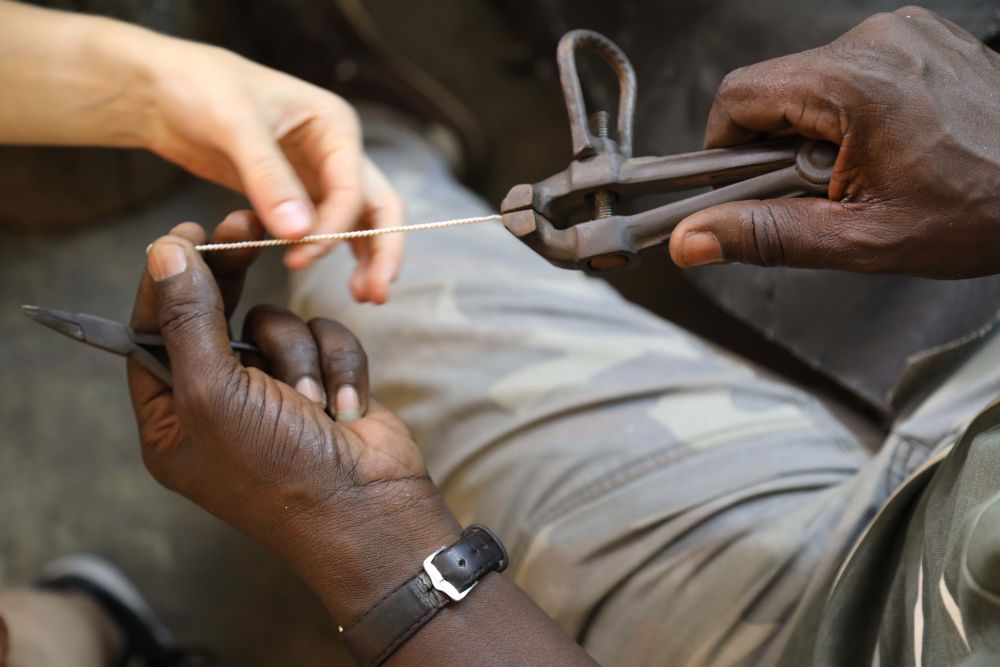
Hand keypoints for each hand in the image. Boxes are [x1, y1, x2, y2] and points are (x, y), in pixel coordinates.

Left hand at [127, 211, 458, 622]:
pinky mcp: (323, 384)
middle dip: (233, 278)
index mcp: (171, 415)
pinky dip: (338, 366)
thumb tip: (163, 252)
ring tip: (310, 403)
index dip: (168, 277)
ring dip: (300, 354)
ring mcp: (274, 393)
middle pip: (215, 314)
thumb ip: (187, 319)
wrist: (370, 511)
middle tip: (245, 226)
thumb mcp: (215, 393)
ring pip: (279, 322)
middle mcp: (218, 401)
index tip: (187, 229)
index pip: (153, 329)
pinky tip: (345, 408)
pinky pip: (324, 337)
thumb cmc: (280, 469)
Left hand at [140, 38, 403, 294]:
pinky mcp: (294, 193)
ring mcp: (318, 174)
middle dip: (381, 249)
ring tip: (363, 295)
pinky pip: (325, 226)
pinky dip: (334, 251)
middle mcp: (335, 150)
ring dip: (367, 256)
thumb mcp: (234, 126)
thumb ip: (268, 179)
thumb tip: (299, 233)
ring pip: (360, 220)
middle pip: (377, 205)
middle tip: (374, 293)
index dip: (334, 227)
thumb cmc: (200, 88)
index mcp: (334, 124)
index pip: (352, 187)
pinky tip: (339, 277)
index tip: (300, 255)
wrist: (162, 89)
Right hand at [669, 7, 999, 277]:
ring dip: (812, 132)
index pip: (739, 97)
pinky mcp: (917, 39)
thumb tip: (694, 239)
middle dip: (775, 147)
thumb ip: (767, 236)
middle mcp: (877, 42)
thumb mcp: (863, 238)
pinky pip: (849, 72)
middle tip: (817, 191)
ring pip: (809, 82)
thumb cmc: (984, 210)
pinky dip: (846, 114)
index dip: (722, 149)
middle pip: (773, 87)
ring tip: (859, 173)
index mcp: (857, 83)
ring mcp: (901, 34)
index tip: (736, 187)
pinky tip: (884, 148)